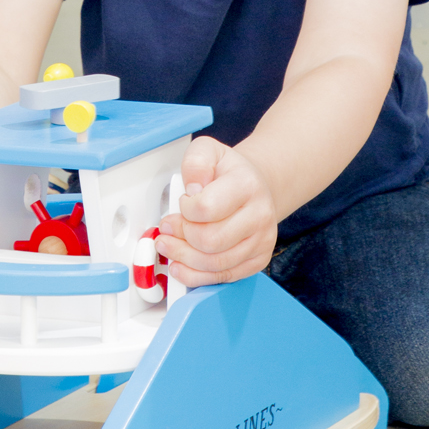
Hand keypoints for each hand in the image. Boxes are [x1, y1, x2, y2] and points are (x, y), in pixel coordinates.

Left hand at [155, 137, 277, 286]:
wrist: (255, 187)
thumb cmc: (228, 173)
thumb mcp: (208, 151)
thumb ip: (195, 162)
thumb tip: (192, 189)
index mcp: (247, 185)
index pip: (206, 208)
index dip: (184, 209)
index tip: (183, 202)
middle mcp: (260, 215)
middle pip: (209, 241)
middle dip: (179, 237)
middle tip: (167, 229)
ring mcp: (261, 241)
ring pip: (214, 263)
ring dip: (183, 257)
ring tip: (168, 246)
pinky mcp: (257, 261)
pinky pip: (223, 278)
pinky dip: (195, 275)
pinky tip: (181, 265)